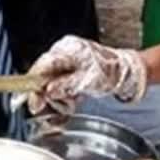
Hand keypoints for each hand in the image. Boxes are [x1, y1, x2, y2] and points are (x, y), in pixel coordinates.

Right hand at [23, 35, 146, 114]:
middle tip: (43, 108)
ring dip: (56, 99)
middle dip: (45, 95)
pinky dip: (62, 99)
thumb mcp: (89, 80)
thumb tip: (48, 90)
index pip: (43, 66)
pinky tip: (68, 106)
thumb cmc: (112, 71)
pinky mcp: (69, 72)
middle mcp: (64, 54)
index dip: (33, 84)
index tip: (32, 100)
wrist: (126, 72)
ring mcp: (66, 62)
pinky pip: (59, 87)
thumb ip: (67, 85)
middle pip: (43, 76)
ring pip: (50, 84)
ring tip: (68, 106)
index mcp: (68, 50)